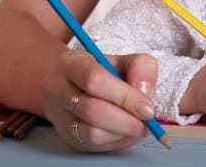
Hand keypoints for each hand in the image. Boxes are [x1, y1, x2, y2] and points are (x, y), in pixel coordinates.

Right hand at [41, 49, 157, 151]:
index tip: (148, 108)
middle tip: (148, 120)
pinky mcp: (66, 136)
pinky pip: (93, 145)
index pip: (95, 80)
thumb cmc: (103, 71)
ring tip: (139, 124)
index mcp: (71, 64)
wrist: (71, 83)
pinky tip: (127, 131)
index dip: (125, 96)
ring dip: (122, 132)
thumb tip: (146, 94)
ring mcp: (58, 116)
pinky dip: (117, 140)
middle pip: (92, 110)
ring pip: (91, 133)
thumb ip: (140, 68)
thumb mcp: (123, 60)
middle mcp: (57, 90)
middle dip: (127, 119)